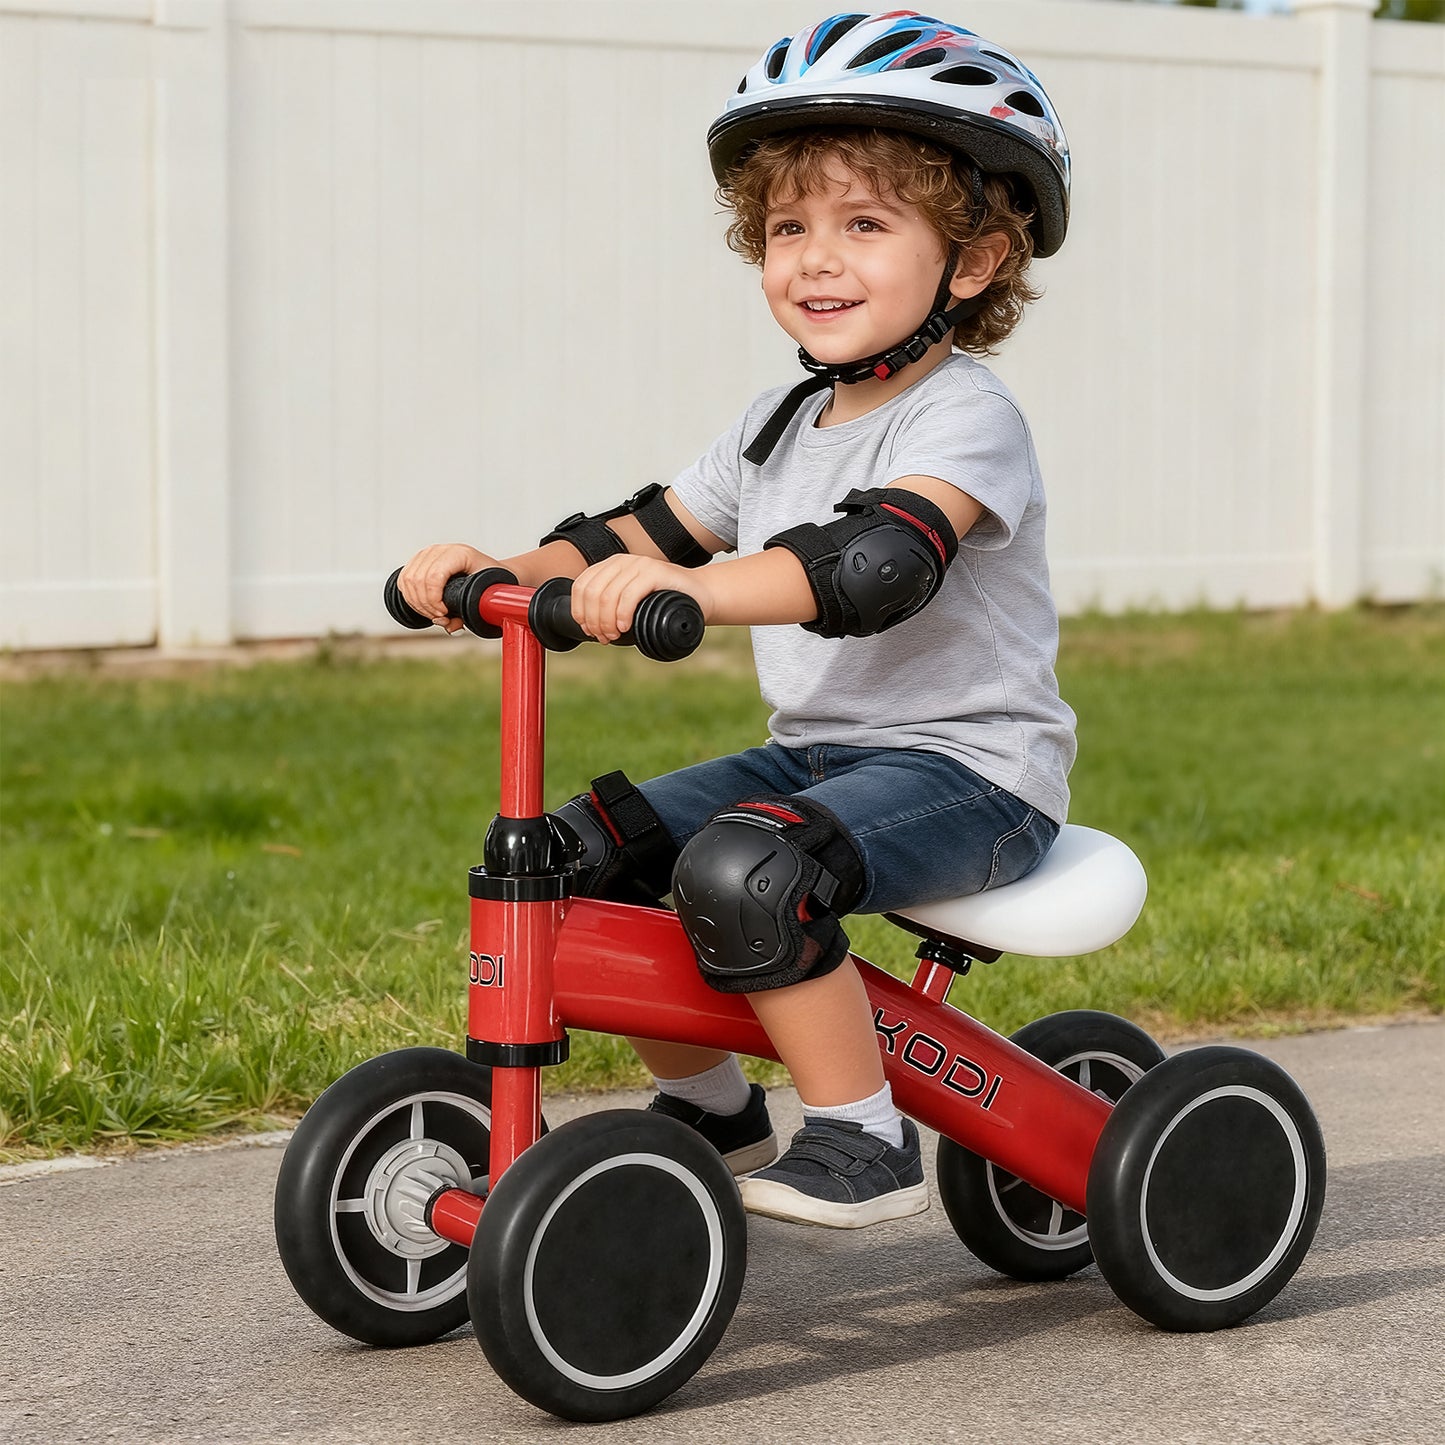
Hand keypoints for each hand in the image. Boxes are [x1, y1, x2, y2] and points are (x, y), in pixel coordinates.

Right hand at [398, 543, 493, 632]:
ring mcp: (428, 554)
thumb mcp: (486, 596)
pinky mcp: (418, 561)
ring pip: (408, 580)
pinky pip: (404, 580)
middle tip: (439, 617)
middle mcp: (441, 550)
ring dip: (417, 604)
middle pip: (418, 580)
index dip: (434, 601)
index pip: (434, 577)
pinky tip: (423, 606)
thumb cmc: (489, 581)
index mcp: (459, 554)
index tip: (444, 613)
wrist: (488, 571)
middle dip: (426, 606)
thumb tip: (450, 626)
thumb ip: (470, 613)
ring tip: (432, 614)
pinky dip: (410, 598)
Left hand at [570, 554, 713, 643]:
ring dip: (606, 622)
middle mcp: (622, 561)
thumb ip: (611, 605)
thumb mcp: (632, 600)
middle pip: (592, 593)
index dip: (580, 612)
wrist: (700, 596)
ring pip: (607, 596)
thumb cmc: (665, 602)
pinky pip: (628, 595)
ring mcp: (639, 564)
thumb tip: (588, 626)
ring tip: (614, 636)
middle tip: (603, 637)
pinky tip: (625, 627)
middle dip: (593, 621)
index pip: (581, 586)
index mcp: (611, 566)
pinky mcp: (655, 572)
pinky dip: (622, 615)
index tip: (588, 631)